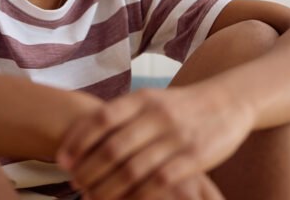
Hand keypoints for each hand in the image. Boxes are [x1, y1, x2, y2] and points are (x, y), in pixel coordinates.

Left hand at [56, 83, 252, 199]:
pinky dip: (137, 195)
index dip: (77, 141)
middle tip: (74, 184)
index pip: (101, 119)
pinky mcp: (195, 158)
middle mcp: (158, 116)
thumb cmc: (180, 106)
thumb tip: (80, 135)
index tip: (62, 160)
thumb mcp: (151, 100)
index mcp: (143, 99)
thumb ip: (121, 115)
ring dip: (107, 188)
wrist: (228, 102)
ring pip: (132, 169)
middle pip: (113, 148)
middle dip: (89, 170)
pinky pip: (159, 182)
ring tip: (91, 197)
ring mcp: (177, 137)